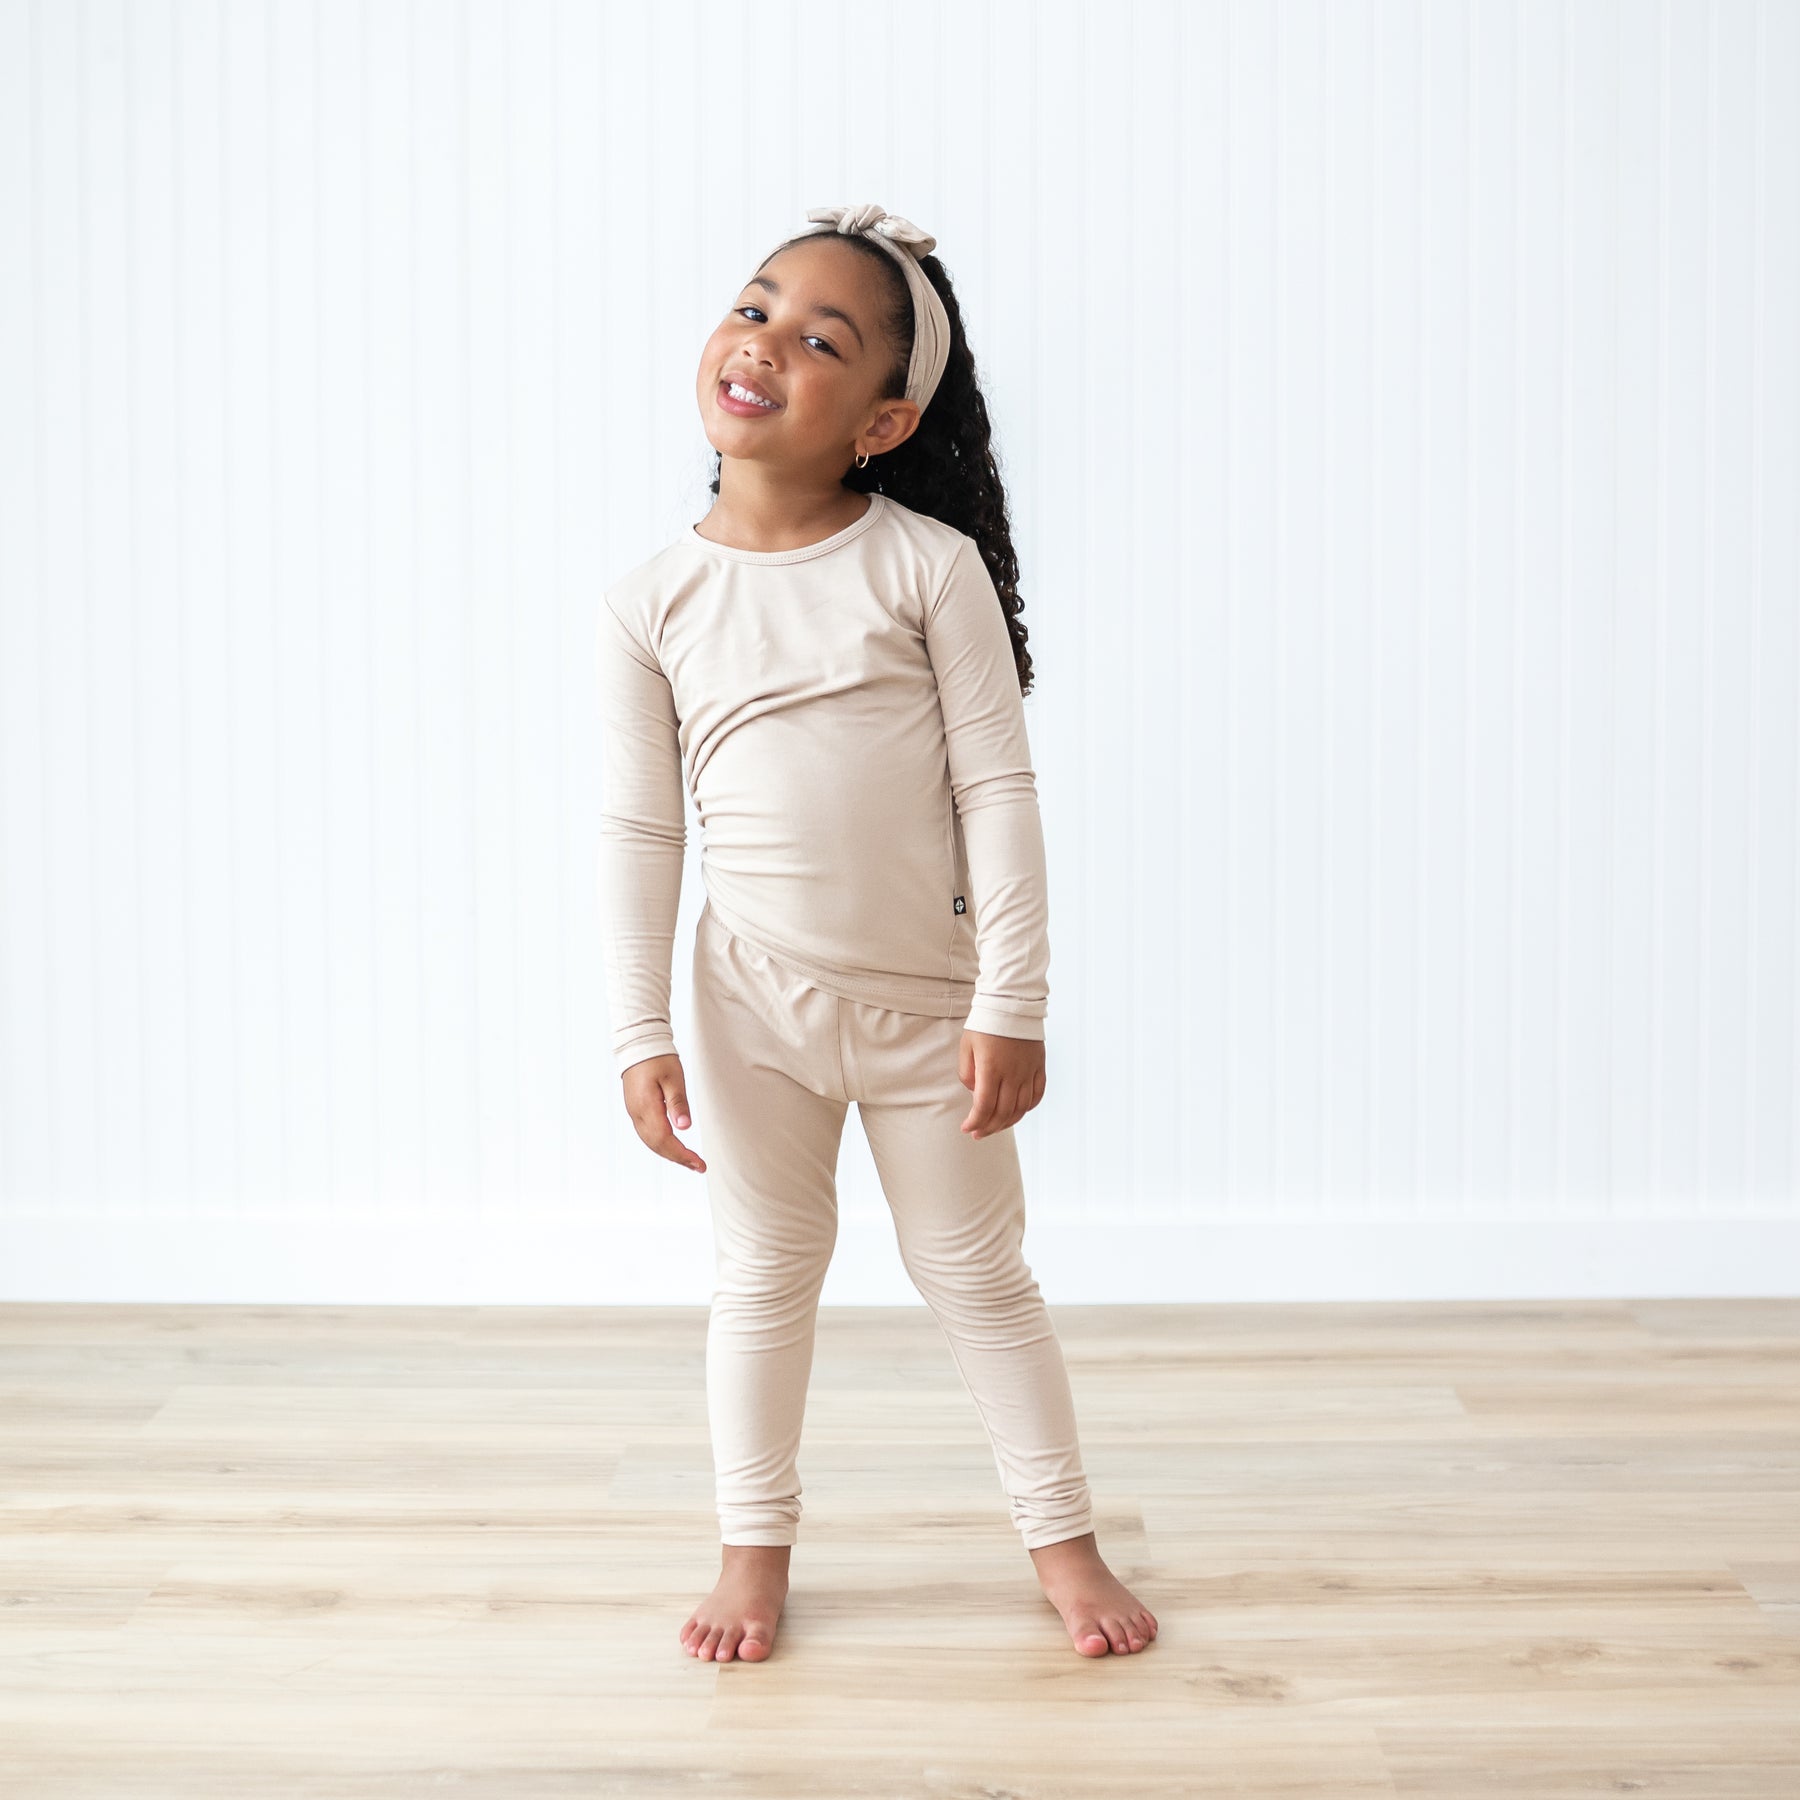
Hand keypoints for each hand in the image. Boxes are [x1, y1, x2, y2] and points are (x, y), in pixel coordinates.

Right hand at [620, 1054, 706, 1172]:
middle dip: (678, 1159)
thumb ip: (678, 1103)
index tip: (699, 1163)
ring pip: (651, 1142)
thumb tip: (685, 1127)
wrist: (638, 1046)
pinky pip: (647, 1135)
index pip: (665, 1139)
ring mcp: (634, 1113)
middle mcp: (637, 1114)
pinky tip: (673, 1147)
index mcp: (646, 1107)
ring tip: (689, 1162)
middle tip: (699, 1167)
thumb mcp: (674, 1078)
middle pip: (657, 1146)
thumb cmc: (657, 1059)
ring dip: (670, 1154)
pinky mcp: (636, 1110)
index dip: (682, 1155)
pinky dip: (661, 1145)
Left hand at [958, 1030, 1046, 1138]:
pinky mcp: (1039, 1067)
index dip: (975, 1122)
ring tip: (995, 1126)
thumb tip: (974, 1092)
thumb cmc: (986, 1023)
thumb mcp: (967, 1046)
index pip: (984, 1106)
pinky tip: (1017, 1111)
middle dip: (988, 1127)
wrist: (1012, 1003)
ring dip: (1007, 1122)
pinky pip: (1037, 1095)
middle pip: (1003, 1112)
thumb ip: (967, 1072)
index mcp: (991, 1068)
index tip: (966, 1128)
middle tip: (977, 1133)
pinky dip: (1027, 1108)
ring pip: (1021, 1108)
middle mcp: (1012, 1074)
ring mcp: (1028, 1071)